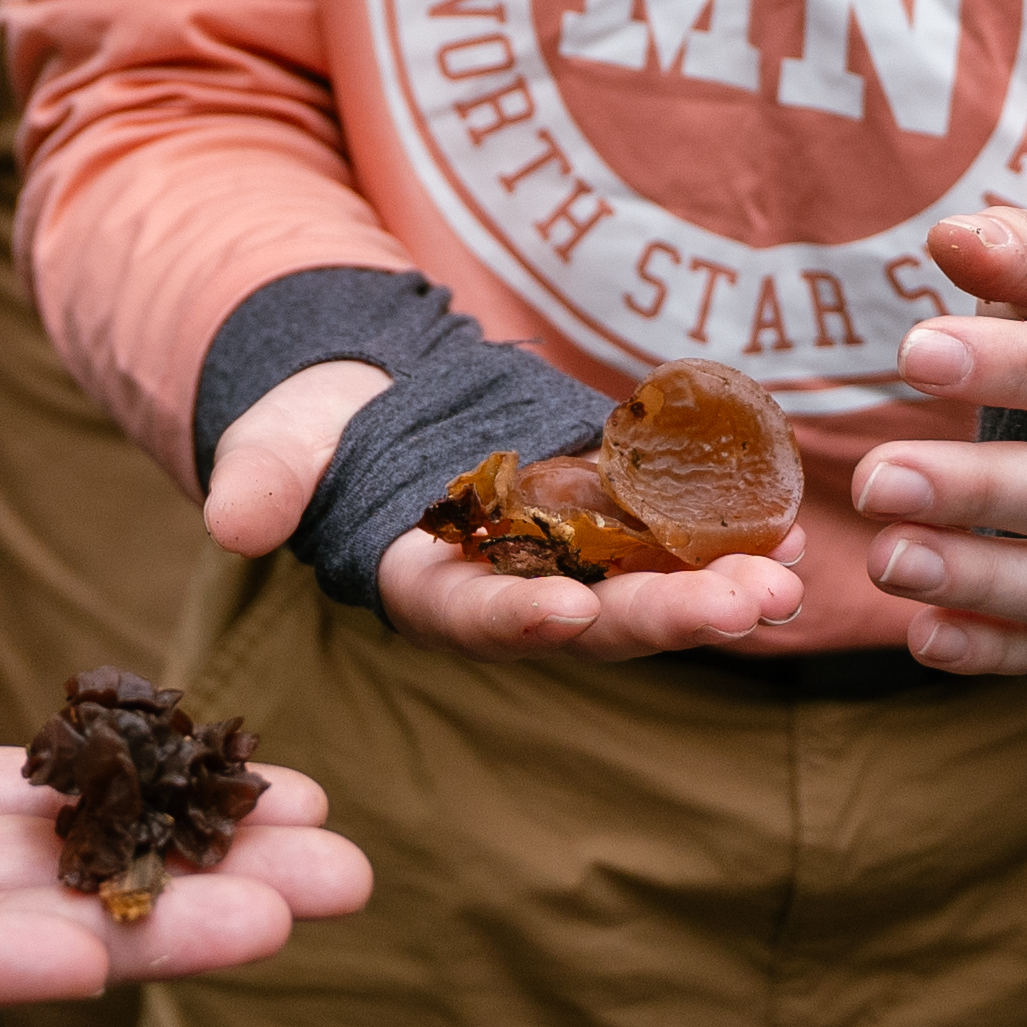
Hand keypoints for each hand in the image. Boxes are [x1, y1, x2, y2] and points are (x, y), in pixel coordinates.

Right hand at [204, 358, 808, 660]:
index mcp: (424, 588)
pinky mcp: (603, 525)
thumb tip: (232, 521)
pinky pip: (674, 545)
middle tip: (746, 606)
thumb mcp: (274, 447)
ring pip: (647, 594)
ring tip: (790, 583)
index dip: (521, 619)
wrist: (364, 405)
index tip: (573, 610)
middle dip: (666, 617)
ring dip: (719, 595)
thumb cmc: (310, 434)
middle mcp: (506, 595)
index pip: (475, 616)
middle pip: (590, 621)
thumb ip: (260, 481)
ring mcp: (563, 564)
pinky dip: (731, 547)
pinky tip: (793, 541)